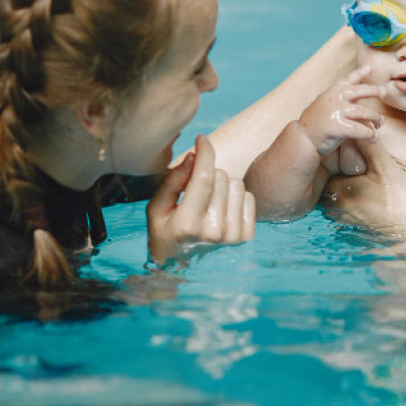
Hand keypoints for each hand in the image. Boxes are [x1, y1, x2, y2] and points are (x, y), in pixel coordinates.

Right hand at [147, 135, 254, 261]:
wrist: (179, 266)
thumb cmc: (165, 233)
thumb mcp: (156, 209)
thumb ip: (172, 181)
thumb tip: (193, 156)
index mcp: (188, 223)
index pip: (204, 177)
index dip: (204, 152)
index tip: (201, 138)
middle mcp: (214, 231)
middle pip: (221, 176)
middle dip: (208, 174)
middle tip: (195, 190)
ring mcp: (233, 236)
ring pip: (237, 183)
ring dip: (223, 185)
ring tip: (208, 202)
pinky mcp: (247, 237)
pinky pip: (248, 196)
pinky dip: (235, 197)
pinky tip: (221, 210)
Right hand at [299, 66, 384, 155]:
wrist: (302, 137)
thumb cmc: (316, 122)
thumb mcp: (326, 104)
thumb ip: (341, 99)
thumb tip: (361, 98)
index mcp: (332, 92)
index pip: (348, 80)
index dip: (360, 73)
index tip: (369, 68)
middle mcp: (336, 98)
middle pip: (360, 91)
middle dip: (374, 90)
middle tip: (384, 92)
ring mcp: (337, 111)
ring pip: (365, 112)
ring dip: (376, 118)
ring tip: (380, 123)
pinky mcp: (339, 127)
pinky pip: (360, 129)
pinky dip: (370, 134)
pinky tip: (374, 137)